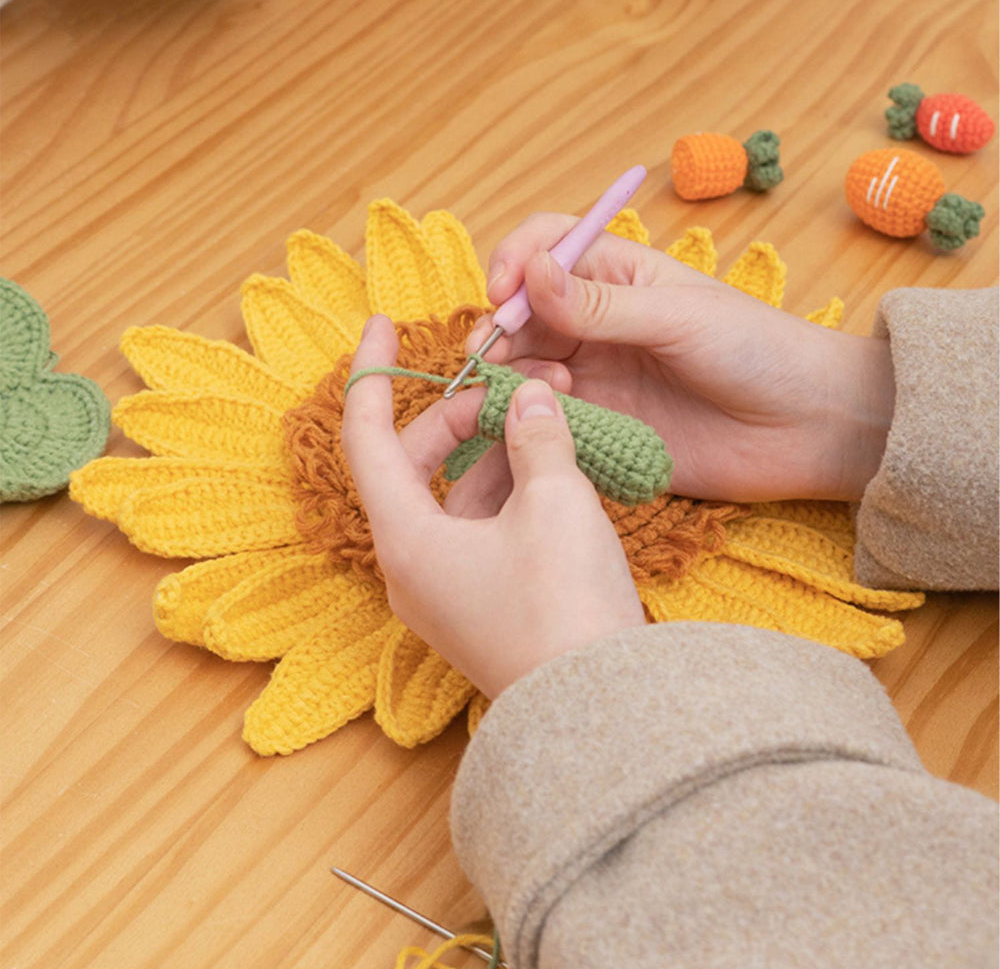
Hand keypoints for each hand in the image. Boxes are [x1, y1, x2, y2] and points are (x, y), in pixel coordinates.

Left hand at [341, 315, 646, 697]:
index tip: (383, 324)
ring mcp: (446, 586)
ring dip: (495, 449)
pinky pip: (480, 525)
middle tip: (513, 382)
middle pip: (417, 461)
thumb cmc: (563, 604)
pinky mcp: (480, 601)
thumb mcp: (553, 502)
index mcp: (405, 536)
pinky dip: (508, 488)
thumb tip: (530, 400)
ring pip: (455, 493)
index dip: (371, 373)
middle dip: (461, 412)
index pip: (367, 435)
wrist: (599, 710)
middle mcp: (411, 563)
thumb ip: (536, 437)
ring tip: (546, 414)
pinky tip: (549, 462)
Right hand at [472, 214, 895, 501]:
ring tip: (544, 390)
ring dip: (515, 375)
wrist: (805, 427)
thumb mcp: (676, 316)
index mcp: (617, 274)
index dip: (515, 262)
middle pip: (522, 313)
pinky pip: (549, 420)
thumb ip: (599, 304)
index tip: (501, 292)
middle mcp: (596, 323)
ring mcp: (597, 377)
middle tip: (493, 355)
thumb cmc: (756, 350)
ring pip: (526, 367)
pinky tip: (549, 424)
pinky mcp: (602, 428)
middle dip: (499, 329)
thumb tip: (530, 272)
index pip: (546, 248)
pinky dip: (534, 420)